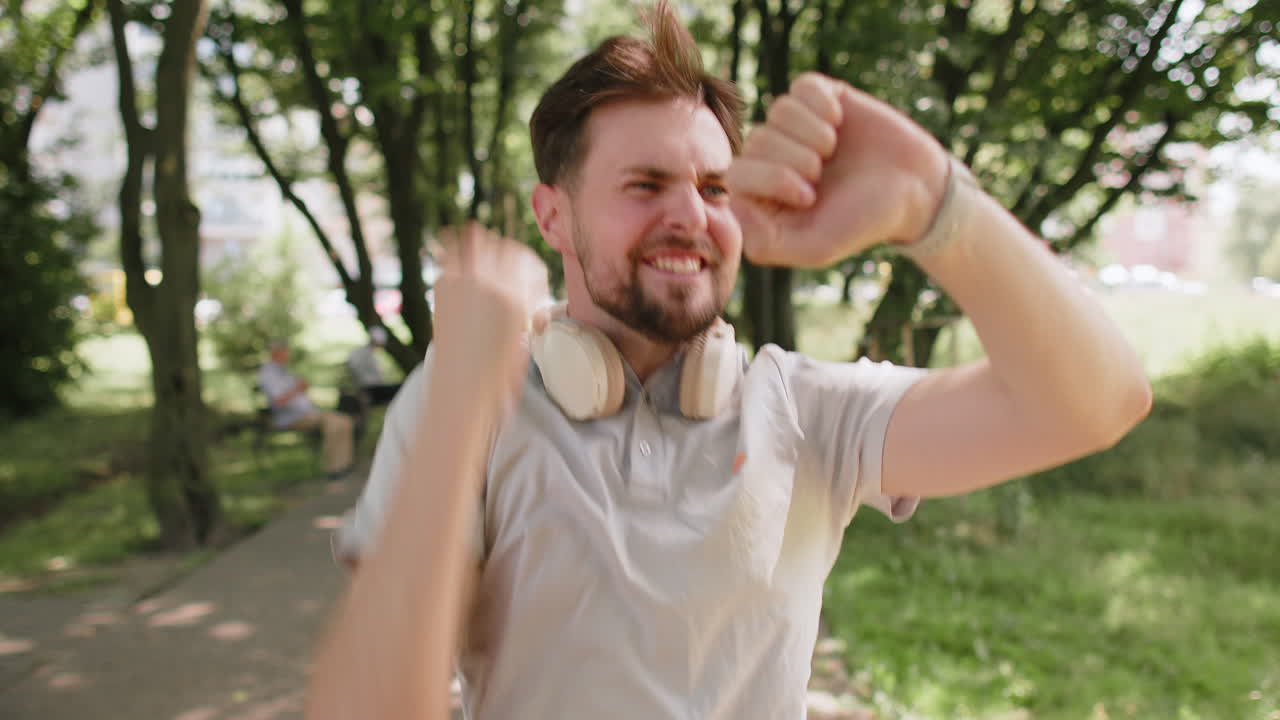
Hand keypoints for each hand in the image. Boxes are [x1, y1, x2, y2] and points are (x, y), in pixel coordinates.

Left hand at [431, 222, 549, 408]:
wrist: (460, 386)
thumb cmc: (498, 371)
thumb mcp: (524, 335)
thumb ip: (524, 305)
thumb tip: (520, 289)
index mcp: (517, 297)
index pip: (529, 262)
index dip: (531, 268)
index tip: (528, 277)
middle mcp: (492, 283)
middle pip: (505, 247)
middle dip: (508, 255)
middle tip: (504, 263)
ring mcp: (464, 281)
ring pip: (476, 240)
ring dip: (480, 243)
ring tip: (478, 246)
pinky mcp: (442, 286)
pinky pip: (448, 254)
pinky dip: (452, 249)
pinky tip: (451, 248)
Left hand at [726, 73, 949, 267]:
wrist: (916, 190)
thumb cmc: (863, 222)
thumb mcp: (815, 247)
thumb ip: (764, 243)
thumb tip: (732, 204)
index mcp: (764, 195)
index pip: (737, 173)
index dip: (773, 179)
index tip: (809, 196)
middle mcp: (774, 159)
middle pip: (758, 139)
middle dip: (796, 158)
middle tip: (824, 175)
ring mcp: (797, 127)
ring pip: (779, 110)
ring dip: (813, 134)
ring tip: (833, 151)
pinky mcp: (822, 100)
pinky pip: (803, 87)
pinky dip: (822, 105)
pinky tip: (839, 122)